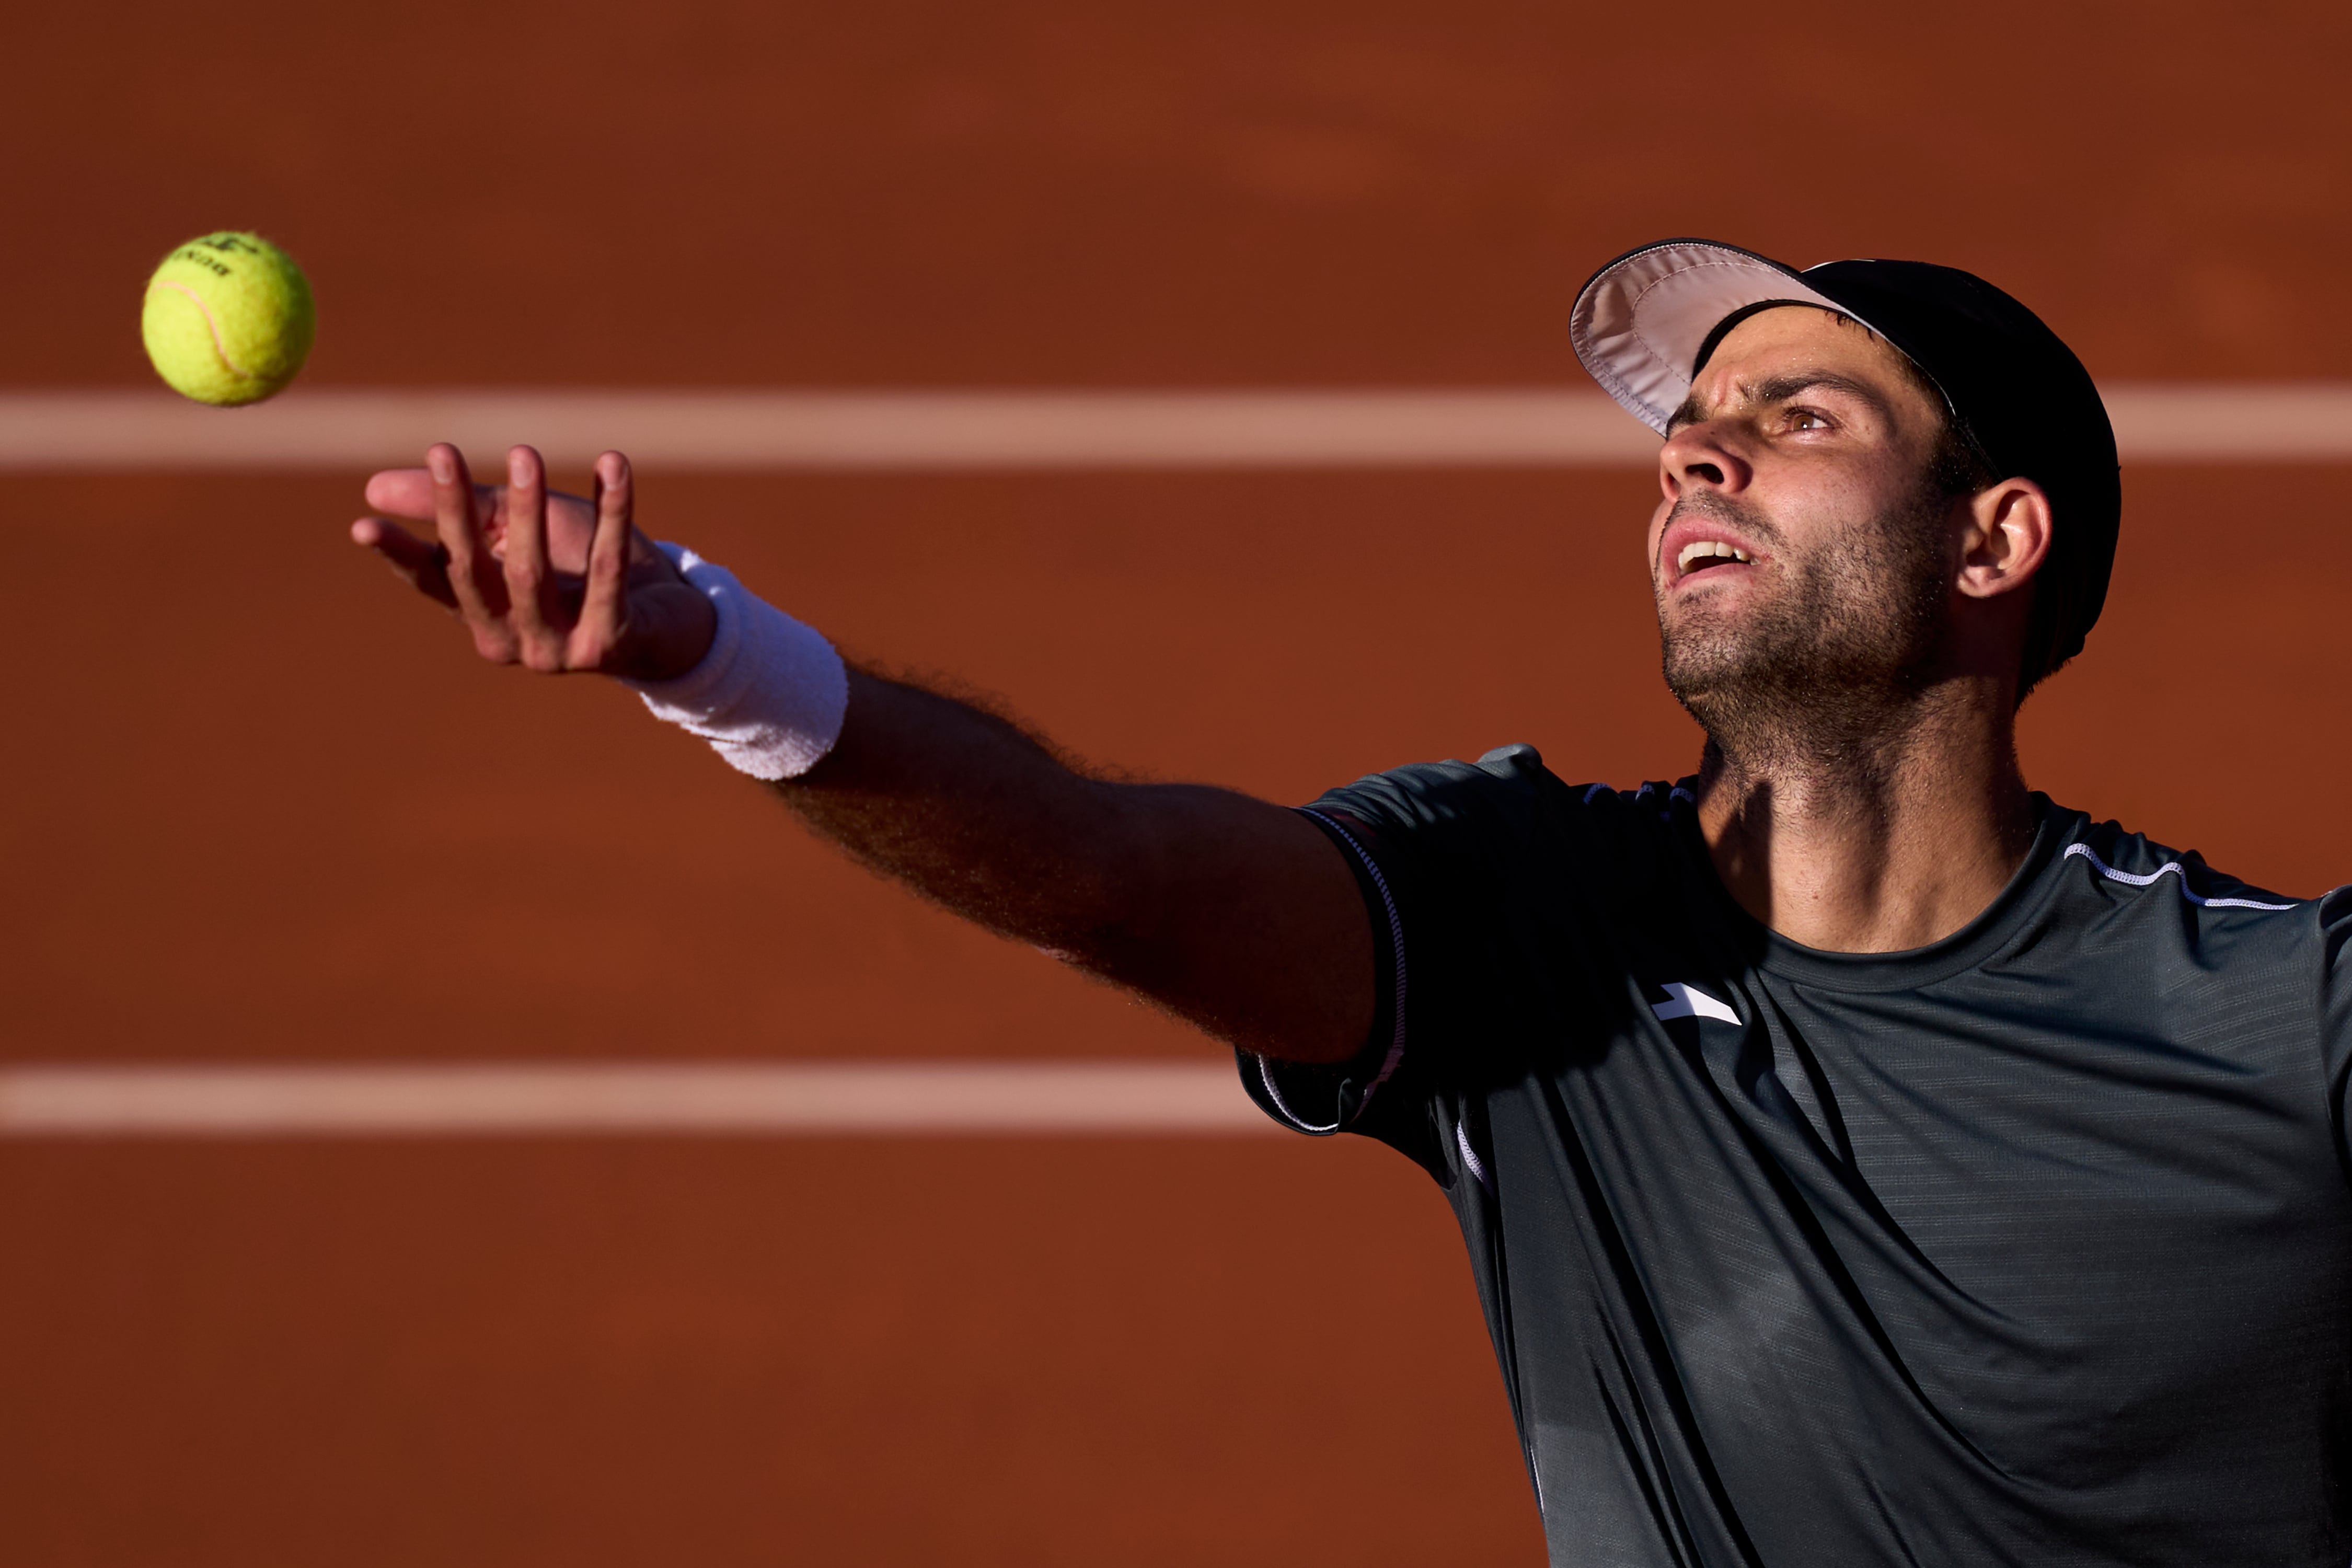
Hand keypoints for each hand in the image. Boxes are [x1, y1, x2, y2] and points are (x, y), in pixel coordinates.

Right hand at [351, 443, 717, 681]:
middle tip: (444, 452)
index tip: (361, 525)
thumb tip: (372, 488)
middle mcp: (511, 640)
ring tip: (525, 452)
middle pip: (475, 573)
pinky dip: (612, 511)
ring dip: (527, 510)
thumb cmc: (581, 563)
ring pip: (532, 574)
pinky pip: (607, 570)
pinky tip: (615, 464)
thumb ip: (463, 508)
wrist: (668, 614)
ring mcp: (558, 650)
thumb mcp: (517, 527)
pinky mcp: (609, 645)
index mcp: (482, 614)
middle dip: (456, 513)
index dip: (399, 555)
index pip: (432, 581)